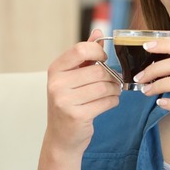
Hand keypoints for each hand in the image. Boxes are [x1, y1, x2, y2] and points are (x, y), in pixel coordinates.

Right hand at [44, 29, 122, 156]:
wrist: (61, 137)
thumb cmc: (69, 103)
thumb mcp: (72, 77)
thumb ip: (85, 55)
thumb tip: (99, 32)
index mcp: (55, 69)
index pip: (81, 49)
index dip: (98, 52)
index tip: (103, 60)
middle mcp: (56, 84)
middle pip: (98, 70)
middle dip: (111, 76)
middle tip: (113, 81)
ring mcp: (65, 101)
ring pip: (104, 86)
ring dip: (114, 89)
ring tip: (112, 92)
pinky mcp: (77, 116)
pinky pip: (106, 102)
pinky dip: (113, 101)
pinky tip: (108, 102)